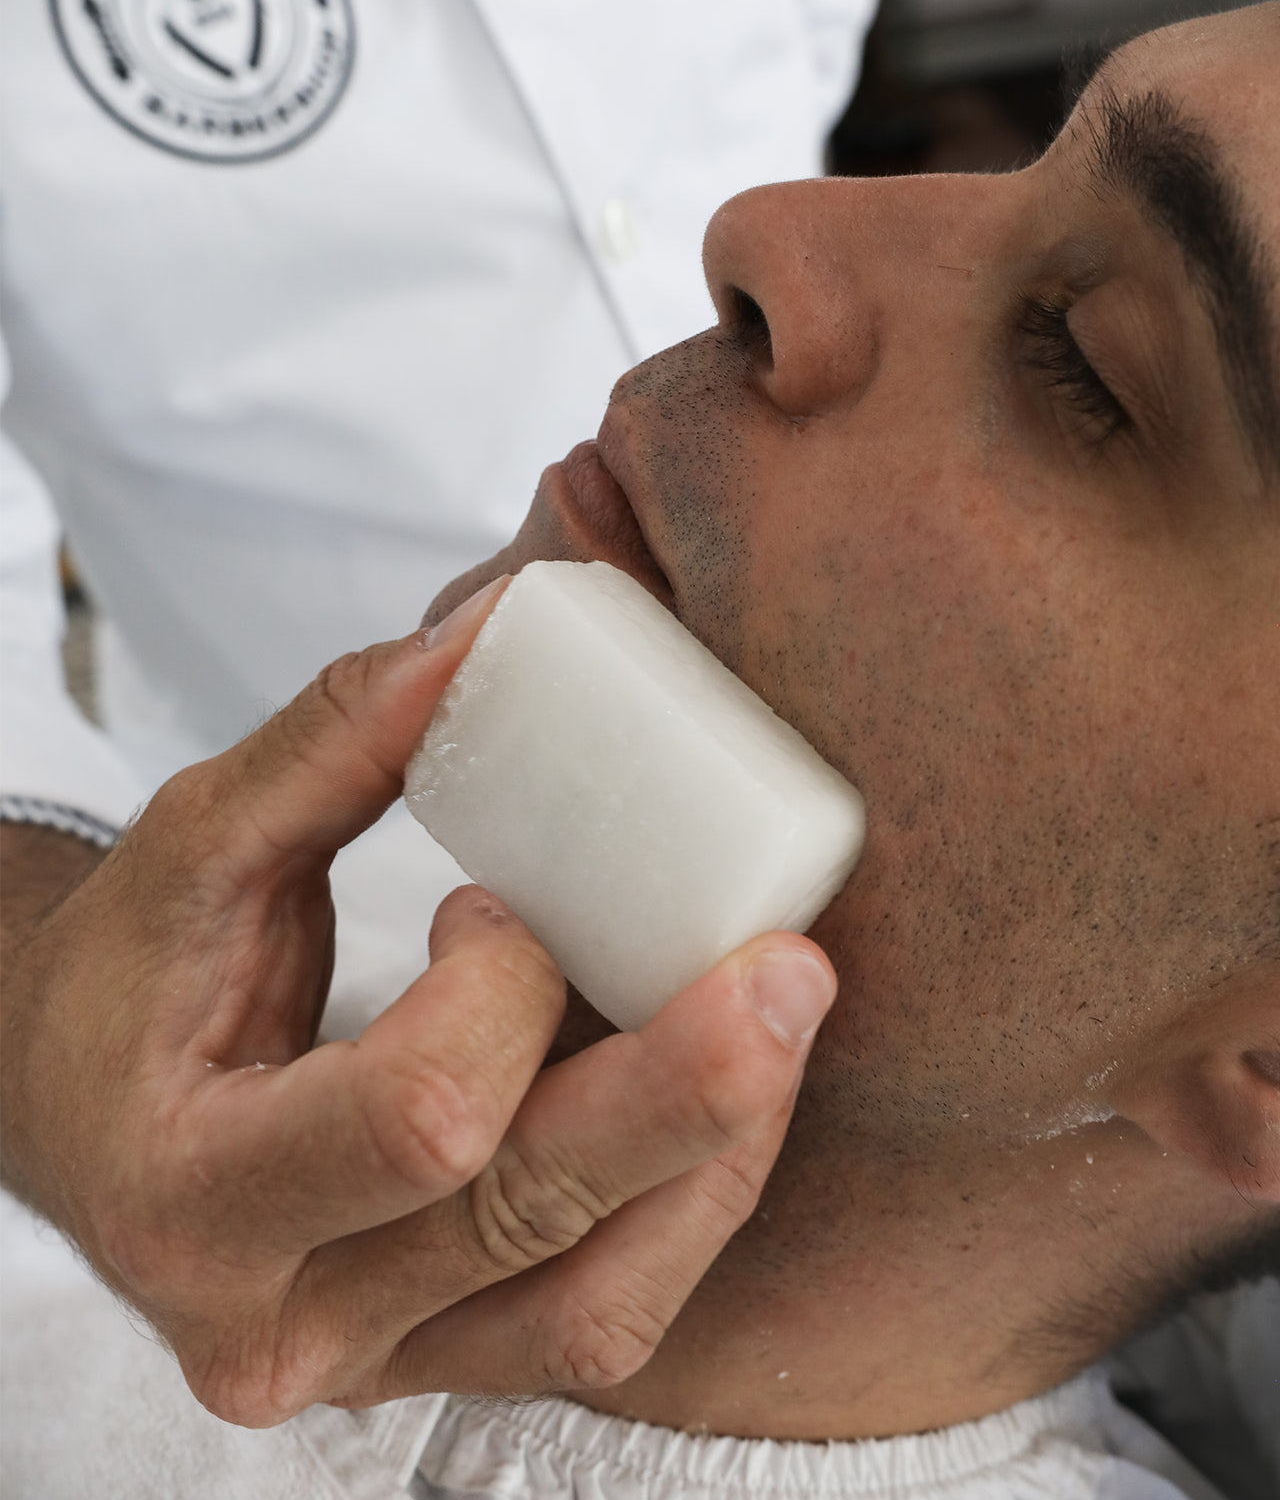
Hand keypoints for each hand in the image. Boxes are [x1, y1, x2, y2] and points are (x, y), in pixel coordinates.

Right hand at [0, 580, 836, 1425]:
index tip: (498, 902)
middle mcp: (286, 1320)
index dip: (503, 994)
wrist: (86, 1122)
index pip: (415, 1117)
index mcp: (194, 1197)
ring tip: (781, 1023)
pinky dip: (687, 1205)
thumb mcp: (199, 845)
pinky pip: (605, 1314)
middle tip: (795, 970)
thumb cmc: (128, 988)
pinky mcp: (446, 1356)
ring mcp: (378, 1359)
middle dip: (686, 1087)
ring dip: (715, 1156)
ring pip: (601, 1303)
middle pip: (531, 1216)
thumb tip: (493, 628)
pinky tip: (724, 1098)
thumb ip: (338, 738)